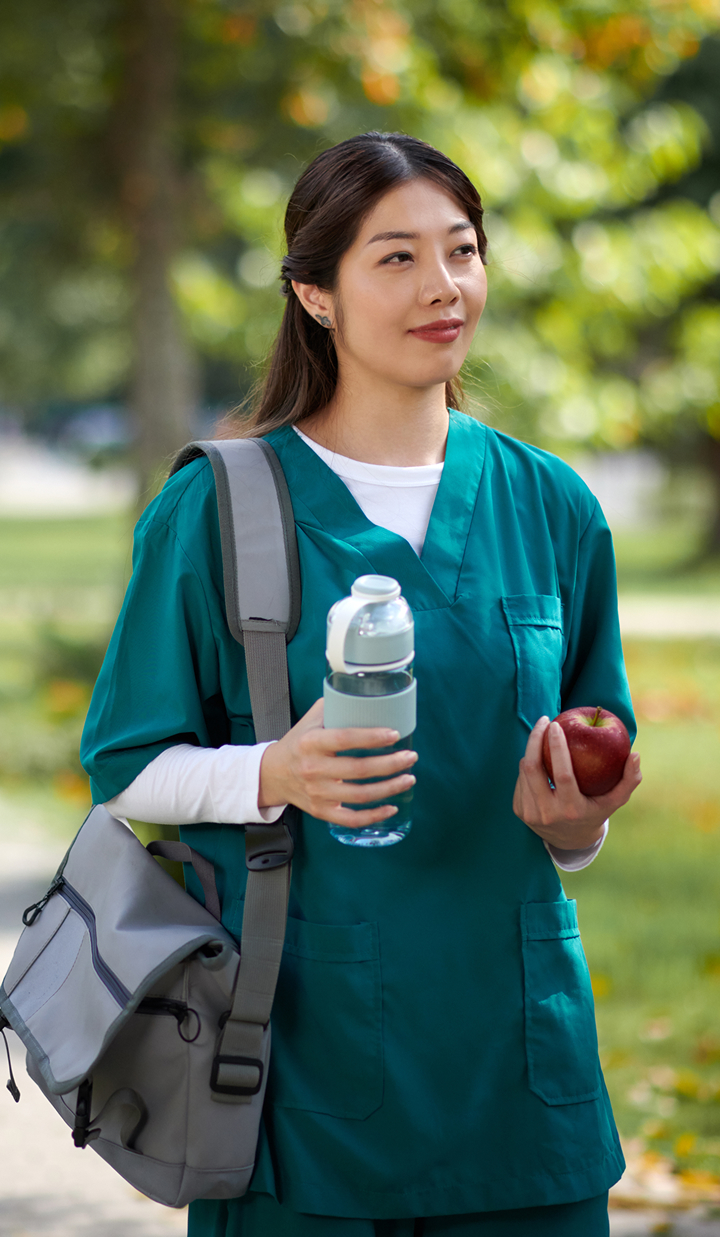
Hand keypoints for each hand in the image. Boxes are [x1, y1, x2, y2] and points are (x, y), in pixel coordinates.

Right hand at [259, 698, 417, 828]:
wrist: (273, 774)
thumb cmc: (298, 742)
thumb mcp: (310, 719)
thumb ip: (335, 705)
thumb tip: (368, 692)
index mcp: (311, 742)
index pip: (345, 738)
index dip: (372, 737)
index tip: (395, 734)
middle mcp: (313, 769)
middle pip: (358, 769)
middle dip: (390, 764)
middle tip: (410, 757)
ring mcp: (317, 793)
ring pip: (360, 795)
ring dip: (389, 788)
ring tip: (408, 778)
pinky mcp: (320, 811)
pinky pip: (351, 819)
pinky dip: (374, 816)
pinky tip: (392, 807)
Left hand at [512, 716, 641, 849]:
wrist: (570, 840)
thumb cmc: (596, 811)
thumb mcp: (615, 800)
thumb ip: (630, 779)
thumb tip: (636, 755)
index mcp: (571, 809)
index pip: (562, 774)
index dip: (557, 747)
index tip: (556, 724)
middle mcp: (548, 813)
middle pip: (533, 768)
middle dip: (535, 739)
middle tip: (544, 719)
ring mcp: (530, 813)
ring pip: (524, 771)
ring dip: (532, 748)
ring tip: (542, 733)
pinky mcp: (520, 811)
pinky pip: (521, 779)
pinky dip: (528, 764)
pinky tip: (537, 754)